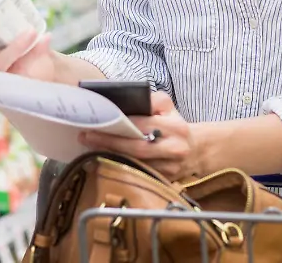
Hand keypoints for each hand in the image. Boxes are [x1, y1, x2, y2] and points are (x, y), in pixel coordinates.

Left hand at [79, 92, 199, 180]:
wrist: (195, 150)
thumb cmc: (174, 125)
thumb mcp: (168, 107)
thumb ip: (152, 100)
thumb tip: (126, 100)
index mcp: (176, 127)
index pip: (142, 125)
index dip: (118, 125)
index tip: (96, 123)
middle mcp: (175, 149)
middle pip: (136, 148)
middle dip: (109, 142)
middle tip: (86, 136)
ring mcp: (170, 169)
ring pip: (135, 164)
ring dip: (110, 156)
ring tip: (90, 147)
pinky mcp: (164, 181)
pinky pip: (138, 174)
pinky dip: (120, 167)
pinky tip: (104, 159)